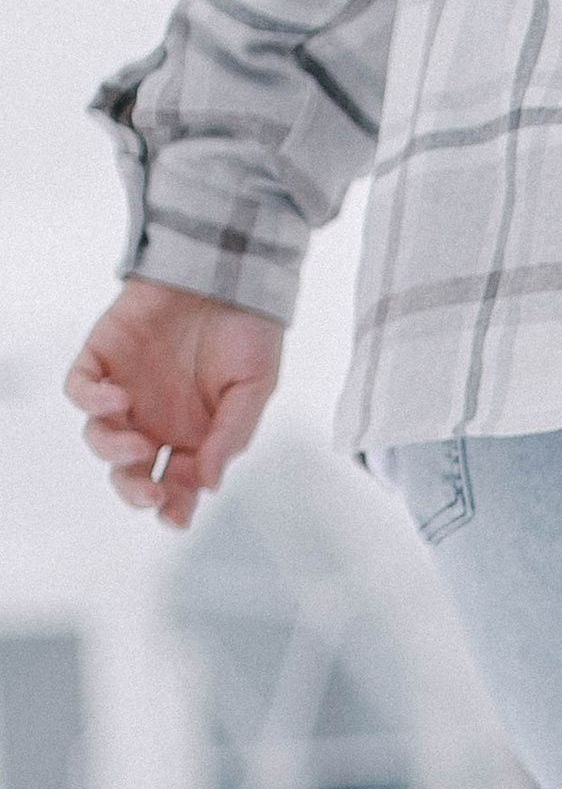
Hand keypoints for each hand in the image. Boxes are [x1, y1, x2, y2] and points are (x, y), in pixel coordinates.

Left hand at [64, 280, 286, 527]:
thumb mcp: (254, 390)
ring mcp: (125, 390)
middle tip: (151, 493)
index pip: (173, 485)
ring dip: (114, 452)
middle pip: (129, 472)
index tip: (176, 518)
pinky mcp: (102, 356)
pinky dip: (92, 402)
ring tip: (139, 443)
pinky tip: (119, 400)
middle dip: (134, 491)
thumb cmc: (248, 331)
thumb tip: (207, 484)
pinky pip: (80, 390)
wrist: (227, 270)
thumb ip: (230, 436)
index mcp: (192, 437)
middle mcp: (154, 420)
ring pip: (100, 438)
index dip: (172, 507)